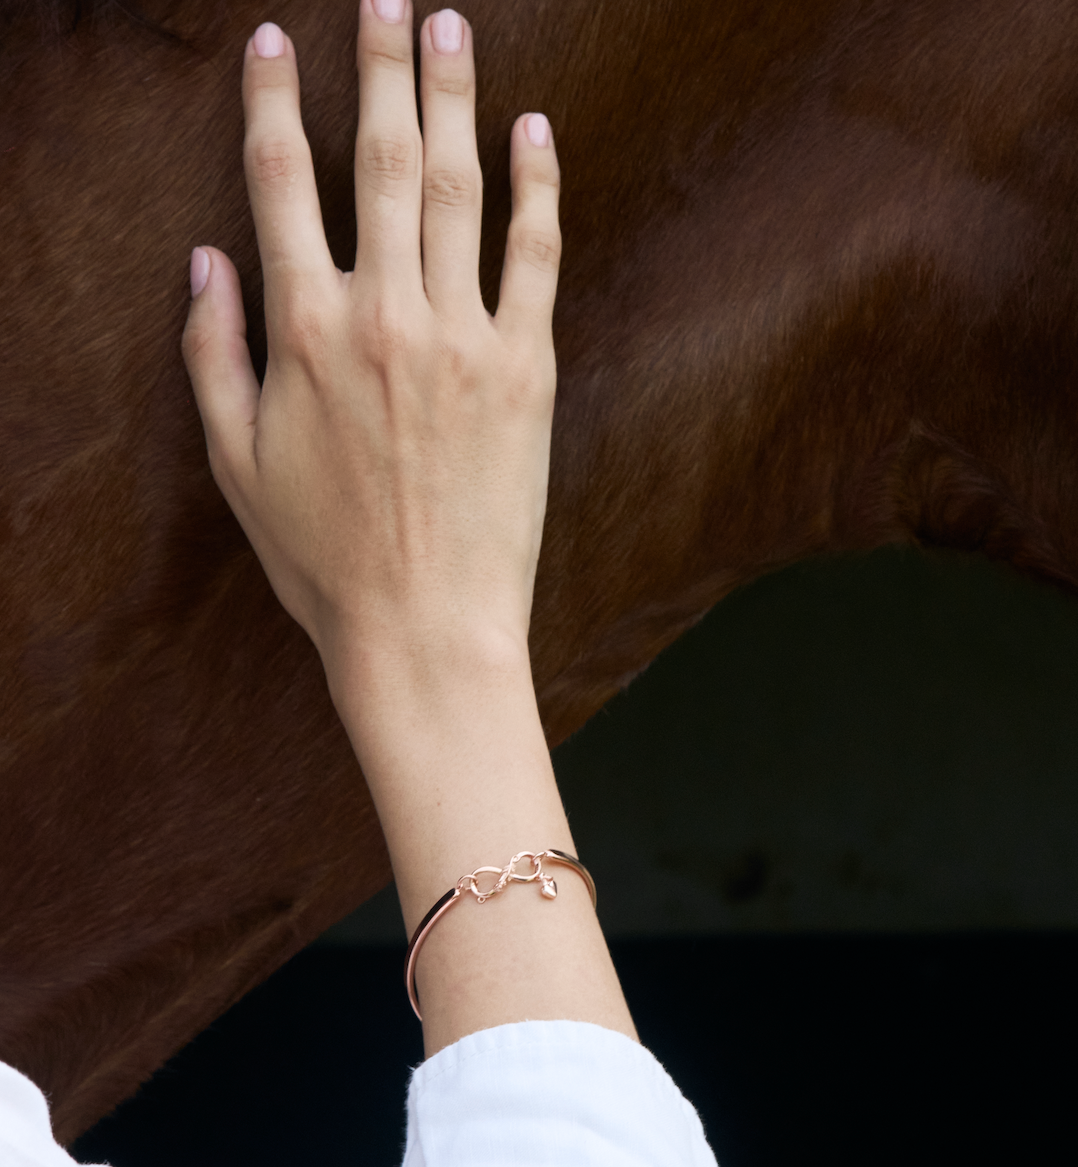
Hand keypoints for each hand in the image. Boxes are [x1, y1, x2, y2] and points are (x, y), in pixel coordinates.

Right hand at [181, 2, 560, 695]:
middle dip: (380, 67)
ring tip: (452, 29)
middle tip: (386, 0)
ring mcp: (463, 337)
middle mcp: (384, 315)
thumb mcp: (236, 465)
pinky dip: (537, 188)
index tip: (277, 43)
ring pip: (460, 189)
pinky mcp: (527, 370)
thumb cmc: (323, 558)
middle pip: (381, 161)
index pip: (282, 183)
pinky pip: (534, 256)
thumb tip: (204, 259)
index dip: (276, 102)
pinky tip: (535, 133)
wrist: (426, 625)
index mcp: (305, 332)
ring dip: (454, 99)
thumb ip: (212, 354)